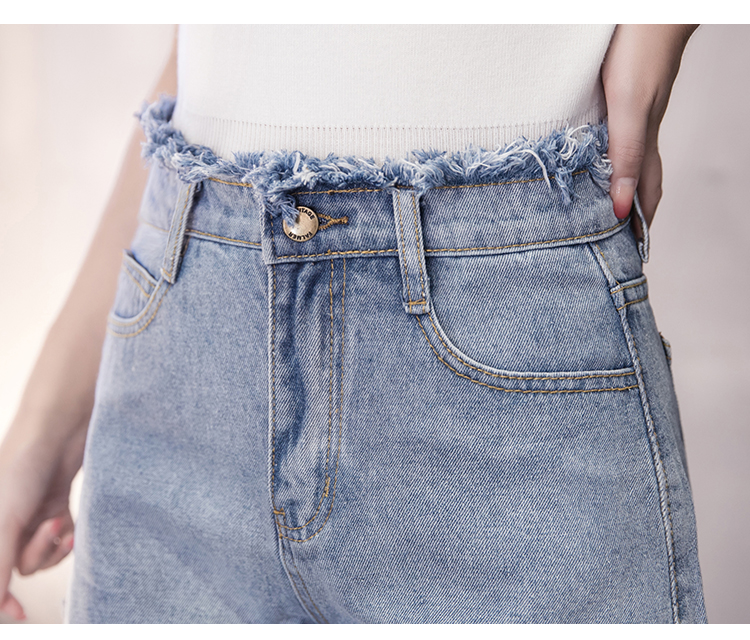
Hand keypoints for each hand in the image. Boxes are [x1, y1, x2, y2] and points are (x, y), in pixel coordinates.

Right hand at [0, 423, 84, 620]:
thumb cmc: (22, 467)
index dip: (1, 596)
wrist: (59, 432)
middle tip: (50, 528)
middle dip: (37, 552)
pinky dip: (66, 536)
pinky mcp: (56, 508)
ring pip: (43, 556)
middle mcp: (5, 524)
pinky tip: (70, 520)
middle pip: (19, 565)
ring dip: (53, 544)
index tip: (17, 613)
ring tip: (60, 521)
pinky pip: (61, 540)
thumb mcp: (5, 522)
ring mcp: (30, 518)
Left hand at [602, 24, 697, 225]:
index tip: (634, 255)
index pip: (644, 196)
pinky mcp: (623, 97)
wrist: (649, 7)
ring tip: (604, 208)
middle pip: (637, 182)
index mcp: (642, 143)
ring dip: (618, 187)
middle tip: (616, 240)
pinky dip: (607, 159)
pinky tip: (595, 156)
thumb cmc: (640, 51)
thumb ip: (626, 155)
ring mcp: (634, 114)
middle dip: (631, 213)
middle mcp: (639, 132)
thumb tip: (621, 209)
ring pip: (626, 161)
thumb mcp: (630, 109)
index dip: (640, 225)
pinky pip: (615, 139)